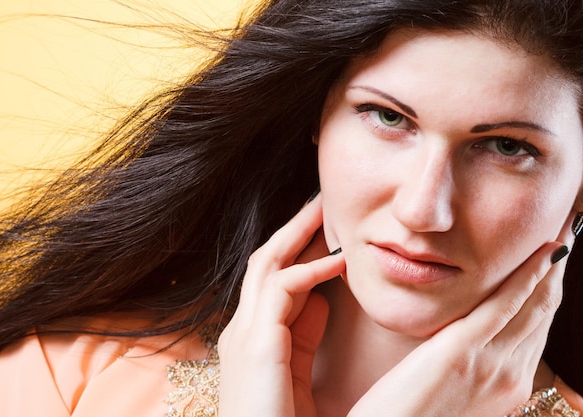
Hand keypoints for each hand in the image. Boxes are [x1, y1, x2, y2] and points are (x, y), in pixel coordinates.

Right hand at [218, 194, 344, 416]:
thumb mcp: (297, 374)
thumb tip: (323, 300)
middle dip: (294, 230)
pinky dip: (310, 270)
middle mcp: (243, 330)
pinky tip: (339, 261)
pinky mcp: (254, 345)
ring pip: (267, 266)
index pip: (274, 280)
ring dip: (298, 235)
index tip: (327, 229)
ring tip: (326, 209)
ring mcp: (244, 336)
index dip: (300, 251)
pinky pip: (281, 290)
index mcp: (254, 338)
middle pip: (266, 263)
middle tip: (322, 202)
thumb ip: (303, 336)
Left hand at [348, 215, 575, 416]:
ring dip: (550, 268)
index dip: (548, 292)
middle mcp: (509, 375)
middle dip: (557, 275)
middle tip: (565, 237)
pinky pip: (504, 306)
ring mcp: (491, 364)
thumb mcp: (454, 393)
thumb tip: (469, 343)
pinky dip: (526, 278)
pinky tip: (541, 255)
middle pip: (543, 314)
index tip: (553, 262)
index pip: (536, 329)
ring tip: (561, 235)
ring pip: (534, 306)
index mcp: (507, 386)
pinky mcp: (463, 352)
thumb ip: (470, 368)